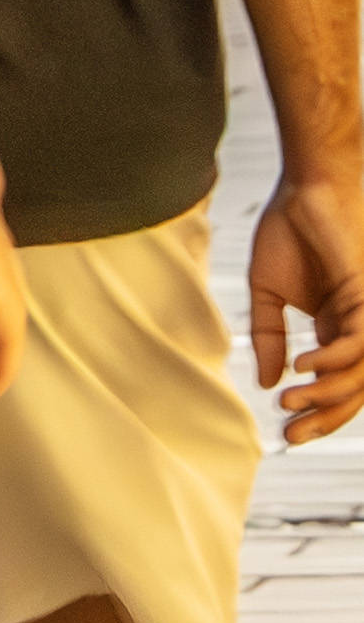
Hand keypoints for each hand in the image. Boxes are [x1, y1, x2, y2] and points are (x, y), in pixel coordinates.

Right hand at [256, 164, 363, 444]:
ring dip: (328, 395)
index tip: (284, 431)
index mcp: (336, 328)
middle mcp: (357, 328)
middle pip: (352, 389)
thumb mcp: (267, 292)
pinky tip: (303, 366)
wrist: (306, 187)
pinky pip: (357, 342)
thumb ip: (269, 337)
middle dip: (324, 417)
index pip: (334, 384)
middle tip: (291, 435)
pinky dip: (332, 359)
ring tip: (290, 403)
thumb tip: (268, 381)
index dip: (315, 412)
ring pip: (360, 374)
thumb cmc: (289, 230)